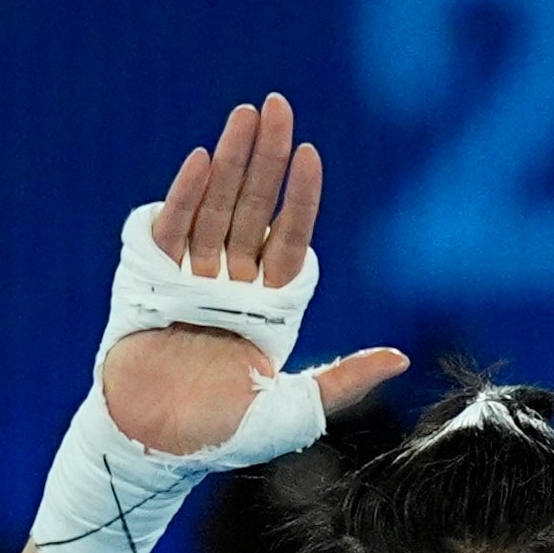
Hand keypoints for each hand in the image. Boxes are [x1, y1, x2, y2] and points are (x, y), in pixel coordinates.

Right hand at [99, 92, 407, 452]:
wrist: (156, 447)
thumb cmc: (224, 435)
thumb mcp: (298, 410)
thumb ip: (346, 378)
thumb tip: (403, 357)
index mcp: (269, 307)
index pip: (290, 239)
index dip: (301, 198)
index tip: (311, 154)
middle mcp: (232, 284)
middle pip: (251, 208)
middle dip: (265, 157)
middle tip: (277, 105)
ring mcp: (191, 278)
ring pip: (215, 207)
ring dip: (229, 160)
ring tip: (244, 114)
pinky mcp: (150, 280)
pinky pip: (172, 229)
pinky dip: (186, 195)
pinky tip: (201, 158)